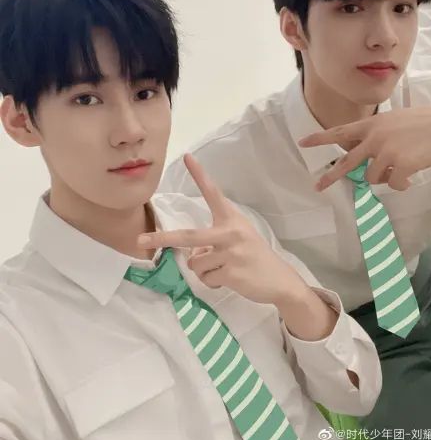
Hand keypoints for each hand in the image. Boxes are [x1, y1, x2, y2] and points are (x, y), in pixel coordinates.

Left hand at [138, 153, 305, 305]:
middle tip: (140, 239)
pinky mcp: (231, 273)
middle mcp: (230, 231)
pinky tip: (230, 279)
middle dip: (162, 239)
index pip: (213, 193)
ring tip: (224, 269)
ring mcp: (230, 252)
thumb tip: (193, 253)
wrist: (280, 280)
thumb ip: (214, 240)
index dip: (199, 175)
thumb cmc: (255, 256)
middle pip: (188, 236)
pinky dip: (212, 283)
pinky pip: (205, 279)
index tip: (186, 157)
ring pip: (195, 263)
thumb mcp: (238, 239)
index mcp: (231, 218)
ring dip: (204, 270)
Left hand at [298, 103, 430, 190]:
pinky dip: (400, 185)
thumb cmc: (425, 122)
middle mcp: (374, 138)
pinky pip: (392, 184)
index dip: (320, 138)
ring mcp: (386, 152)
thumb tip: (367, 154)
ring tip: (399, 170)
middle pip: (346, 161)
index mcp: (372, 124)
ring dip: (383, 178)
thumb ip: (376, 134)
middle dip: (331, 176)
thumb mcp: (394, 121)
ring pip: (371, 177)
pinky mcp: (400, 165)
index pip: (340, 132)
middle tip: (318, 186)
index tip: (303, 142)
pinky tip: (409, 178)